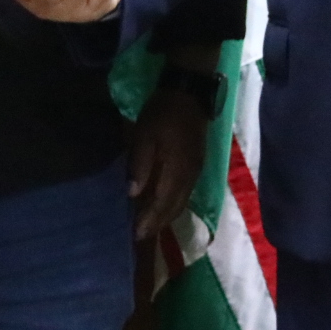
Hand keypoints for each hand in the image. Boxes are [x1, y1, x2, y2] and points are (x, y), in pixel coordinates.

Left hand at [129, 88, 207, 239]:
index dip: (149, 220)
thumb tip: (133, 194)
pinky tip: (165, 205)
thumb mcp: (145, 134)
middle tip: (141, 236)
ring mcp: (196, 170)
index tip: (136, 234)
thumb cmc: (163, 113)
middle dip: (158, 223)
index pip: (162, 203)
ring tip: (151, 225)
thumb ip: (140, 164)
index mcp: (177, 170)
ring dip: (167, 216)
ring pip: (182, 202)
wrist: (189, 93)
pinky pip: (186, 193)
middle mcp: (190, 176)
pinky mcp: (197, 164)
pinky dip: (174, 204)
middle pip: (174, 207)